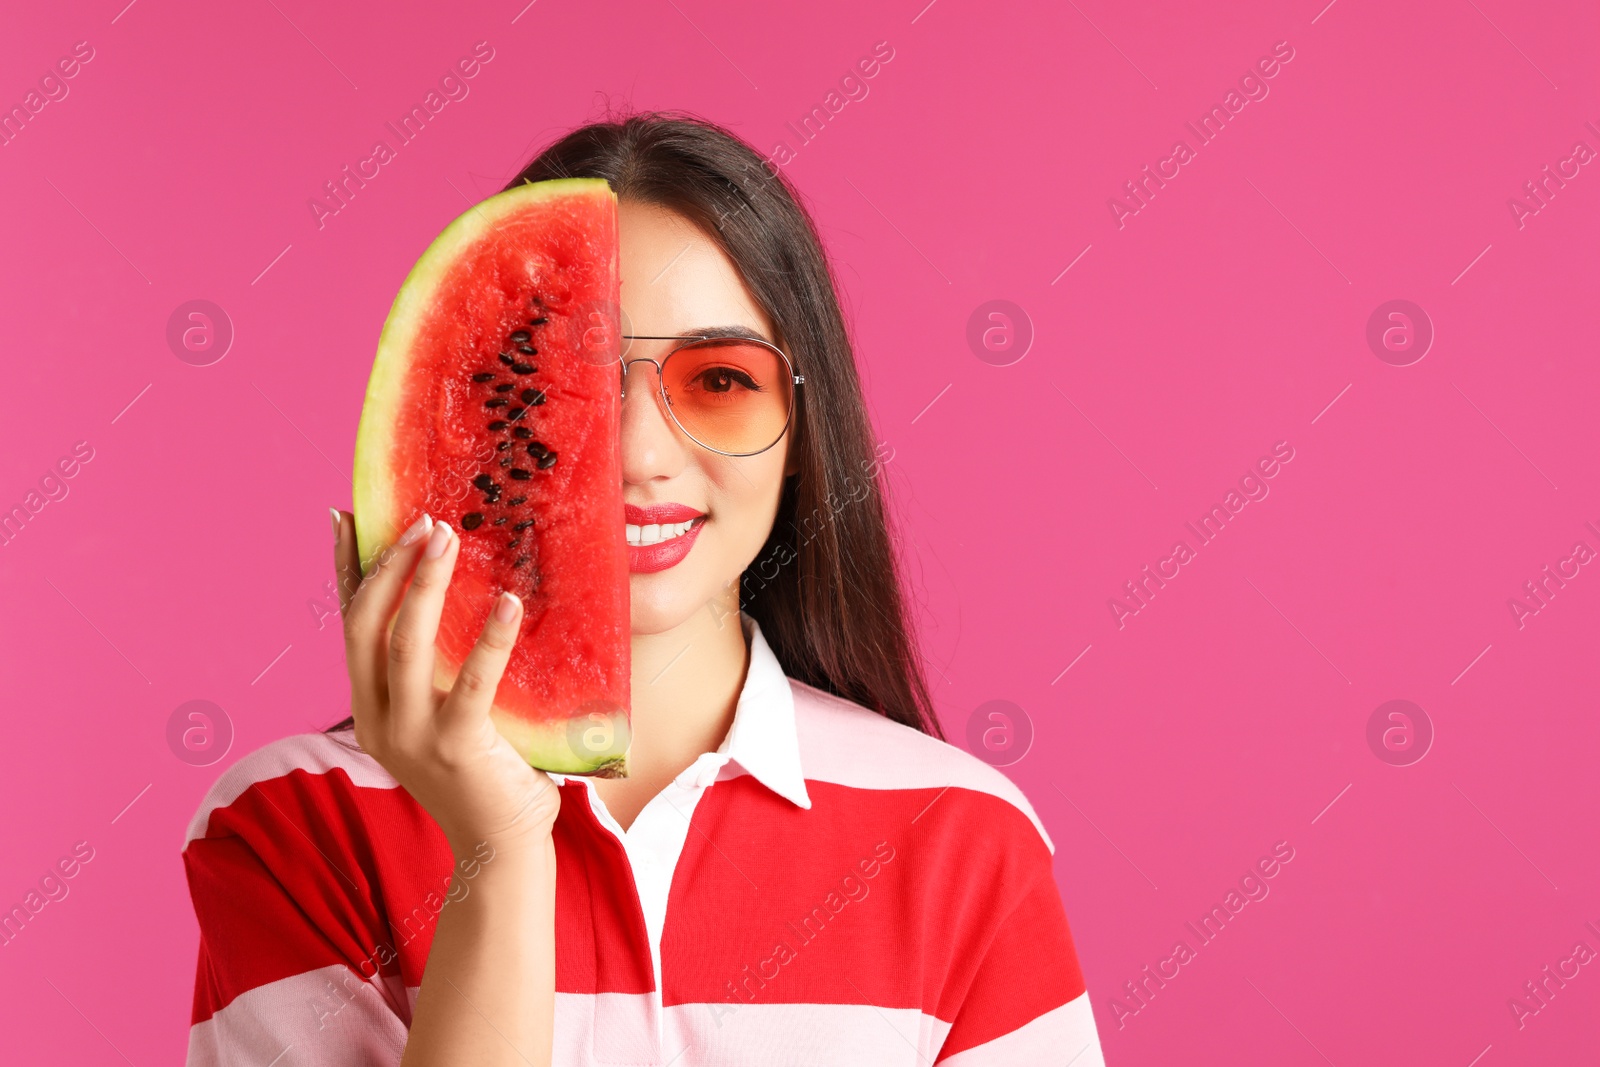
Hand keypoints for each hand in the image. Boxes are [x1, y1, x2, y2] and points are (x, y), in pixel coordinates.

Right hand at [333, 509, 560, 858]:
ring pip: (405, 646)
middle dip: (389, 568)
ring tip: (447, 536)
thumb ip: (442, 675)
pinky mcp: (457, 748)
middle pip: (366, 628)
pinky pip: (471, 683)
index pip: (351, 629)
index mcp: (372, 712)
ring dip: (425, 585)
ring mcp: (414, 737)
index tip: (346, 519)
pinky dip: (490, 639)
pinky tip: (510, 603)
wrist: (500, 850)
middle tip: (422, 522)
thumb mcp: (447, 719)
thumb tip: (475, 598)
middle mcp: (381, 722)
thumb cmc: (487, 776)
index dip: (347, 573)